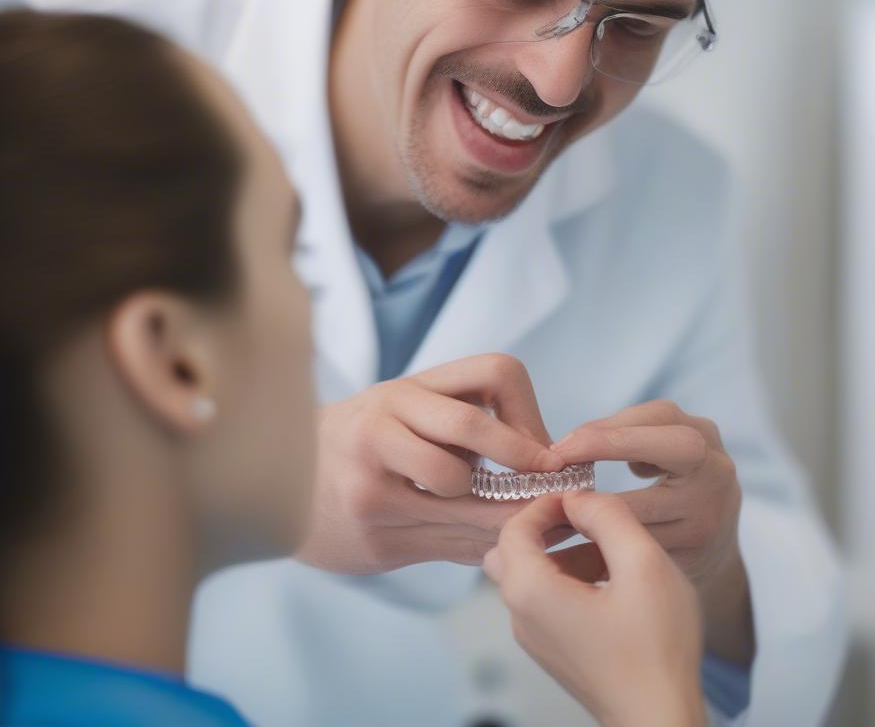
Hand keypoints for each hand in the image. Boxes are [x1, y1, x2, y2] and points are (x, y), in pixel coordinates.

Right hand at [296, 354, 564, 573]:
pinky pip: (448, 542)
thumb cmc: (366, 446)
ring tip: (505, 519)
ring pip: (463, 492)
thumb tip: (550, 466)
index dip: (530, 414)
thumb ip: (465, 427)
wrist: (283, 488)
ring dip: (498, 512)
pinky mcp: (370, 530)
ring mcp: (370, 476)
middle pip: (474, 426)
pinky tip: (483, 542)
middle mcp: (384, 419)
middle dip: (524, 463)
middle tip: (549, 488)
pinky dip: (479, 544)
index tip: (546, 453)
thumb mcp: (408, 415)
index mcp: (408, 387)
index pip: (494, 372)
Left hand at [484, 491, 705, 726]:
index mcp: (531, 591)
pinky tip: (610, 579)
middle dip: (545, 524)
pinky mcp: (554, 650)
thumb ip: (607, 516)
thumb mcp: (642, 563)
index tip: (581, 494)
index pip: (514, 526)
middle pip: (513, 550)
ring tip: (607, 545)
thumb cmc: (656, 649)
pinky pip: (545, 599)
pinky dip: (567, 576)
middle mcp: (521, 616)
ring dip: (559, 550)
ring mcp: (535, 637)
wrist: (661, 721)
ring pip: (529, 574)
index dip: (545, 502)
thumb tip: (579, 497)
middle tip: (585, 513)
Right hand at [551, 400, 752, 663]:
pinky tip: (599, 437)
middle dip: (613, 442)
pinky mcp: (705, 430)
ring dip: (609, 427)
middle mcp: (719, 485)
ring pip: (664, 419)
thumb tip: (531, 536)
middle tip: (561, 452)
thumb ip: (595, 546)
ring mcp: (718, 451)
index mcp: (705, 526)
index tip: (560, 501)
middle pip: (679, 448)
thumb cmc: (663, 562)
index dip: (600, 503)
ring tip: (571, 444)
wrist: (712, 550)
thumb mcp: (637, 566)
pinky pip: (660, 413)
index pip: (650, 509)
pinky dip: (624, 420)